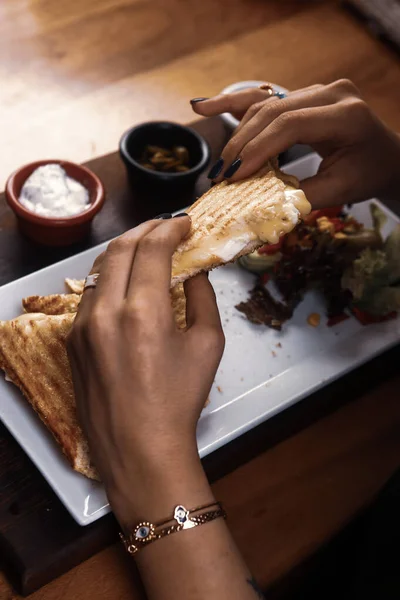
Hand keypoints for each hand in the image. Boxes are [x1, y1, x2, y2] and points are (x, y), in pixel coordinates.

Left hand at [67, 216, 224, 525]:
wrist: (139, 449)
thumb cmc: (179, 401)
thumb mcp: (207, 346)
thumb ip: (203, 298)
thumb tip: (195, 271)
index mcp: (143, 311)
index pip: (152, 248)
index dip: (170, 228)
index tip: (185, 224)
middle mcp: (105, 311)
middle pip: (119, 248)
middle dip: (145, 230)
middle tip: (165, 228)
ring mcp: (82, 325)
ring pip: (99, 269)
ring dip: (124, 252)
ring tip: (145, 250)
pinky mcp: (72, 340)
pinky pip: (90, 295)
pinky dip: (110, 279)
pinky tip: (126, 285)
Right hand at [192, 80, 399, 207]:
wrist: (385, 157)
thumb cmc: (366, 174)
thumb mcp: (340, 190)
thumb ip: (301, 196)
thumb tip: (258, 206)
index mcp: (346, 114)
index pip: (290, 125)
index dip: (257, 149)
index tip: (233, 176)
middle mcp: (331, 93)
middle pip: (272, 112)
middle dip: (241, 145)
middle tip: (220, 175)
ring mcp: (316, 89)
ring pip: (264, 105)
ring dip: (237, 134)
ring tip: (219, 164)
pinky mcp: (303, 94)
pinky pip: (264, 97)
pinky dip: (234, 104)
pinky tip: (204, 106)